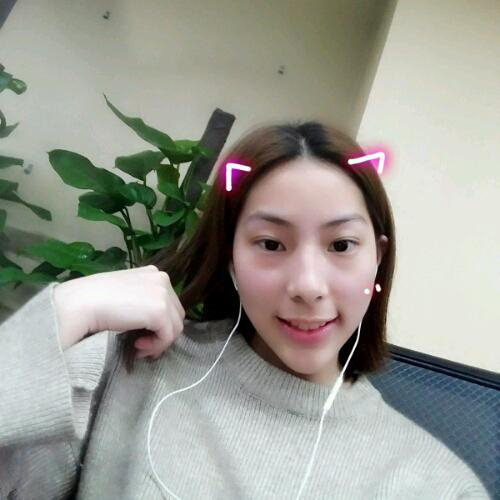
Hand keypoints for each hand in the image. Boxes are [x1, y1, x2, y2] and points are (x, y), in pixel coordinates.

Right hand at [53, 265, 185, 358]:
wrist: (78, 304)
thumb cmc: (92, 300)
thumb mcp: (124, 294)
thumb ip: (140, 300)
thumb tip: (150, 321)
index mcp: (153, 273)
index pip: (169, 302)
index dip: (158, 322)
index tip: (139, 332)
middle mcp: (162, 278)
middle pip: (175, 314)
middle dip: (161, 332)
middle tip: (139, 342)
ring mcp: (163, 293)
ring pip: (175, 326)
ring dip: (158, 341)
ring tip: (137, 345)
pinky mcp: (160, 311)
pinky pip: (168, 337)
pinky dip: (155, 346)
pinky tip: (136, 346)